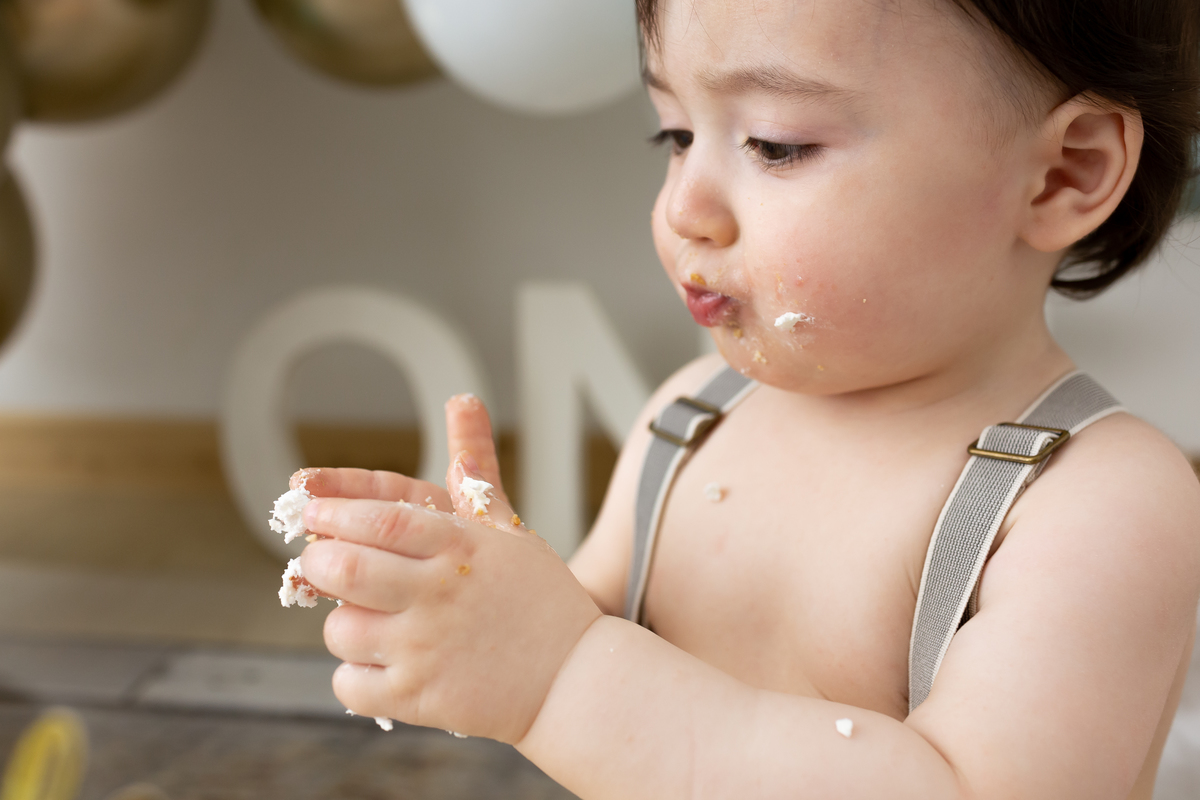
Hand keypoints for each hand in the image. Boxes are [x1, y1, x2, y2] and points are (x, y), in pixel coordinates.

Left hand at [298, 399, 601, 742]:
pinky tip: (381, 666)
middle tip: (320, 565)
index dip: (333, 510)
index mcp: (460, 546)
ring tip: (367, 622)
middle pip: (343, 568)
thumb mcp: (509, 529)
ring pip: (340, 630)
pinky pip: (350, 685)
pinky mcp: (420, 697)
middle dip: (316, 563)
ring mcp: (427, 647)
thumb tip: (463, 400)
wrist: (579, 680)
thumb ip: (474, 471)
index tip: (309, 509)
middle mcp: (439, 592)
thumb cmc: (541, 600)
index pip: (379, 518)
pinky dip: (354, 677)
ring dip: (343, 624)